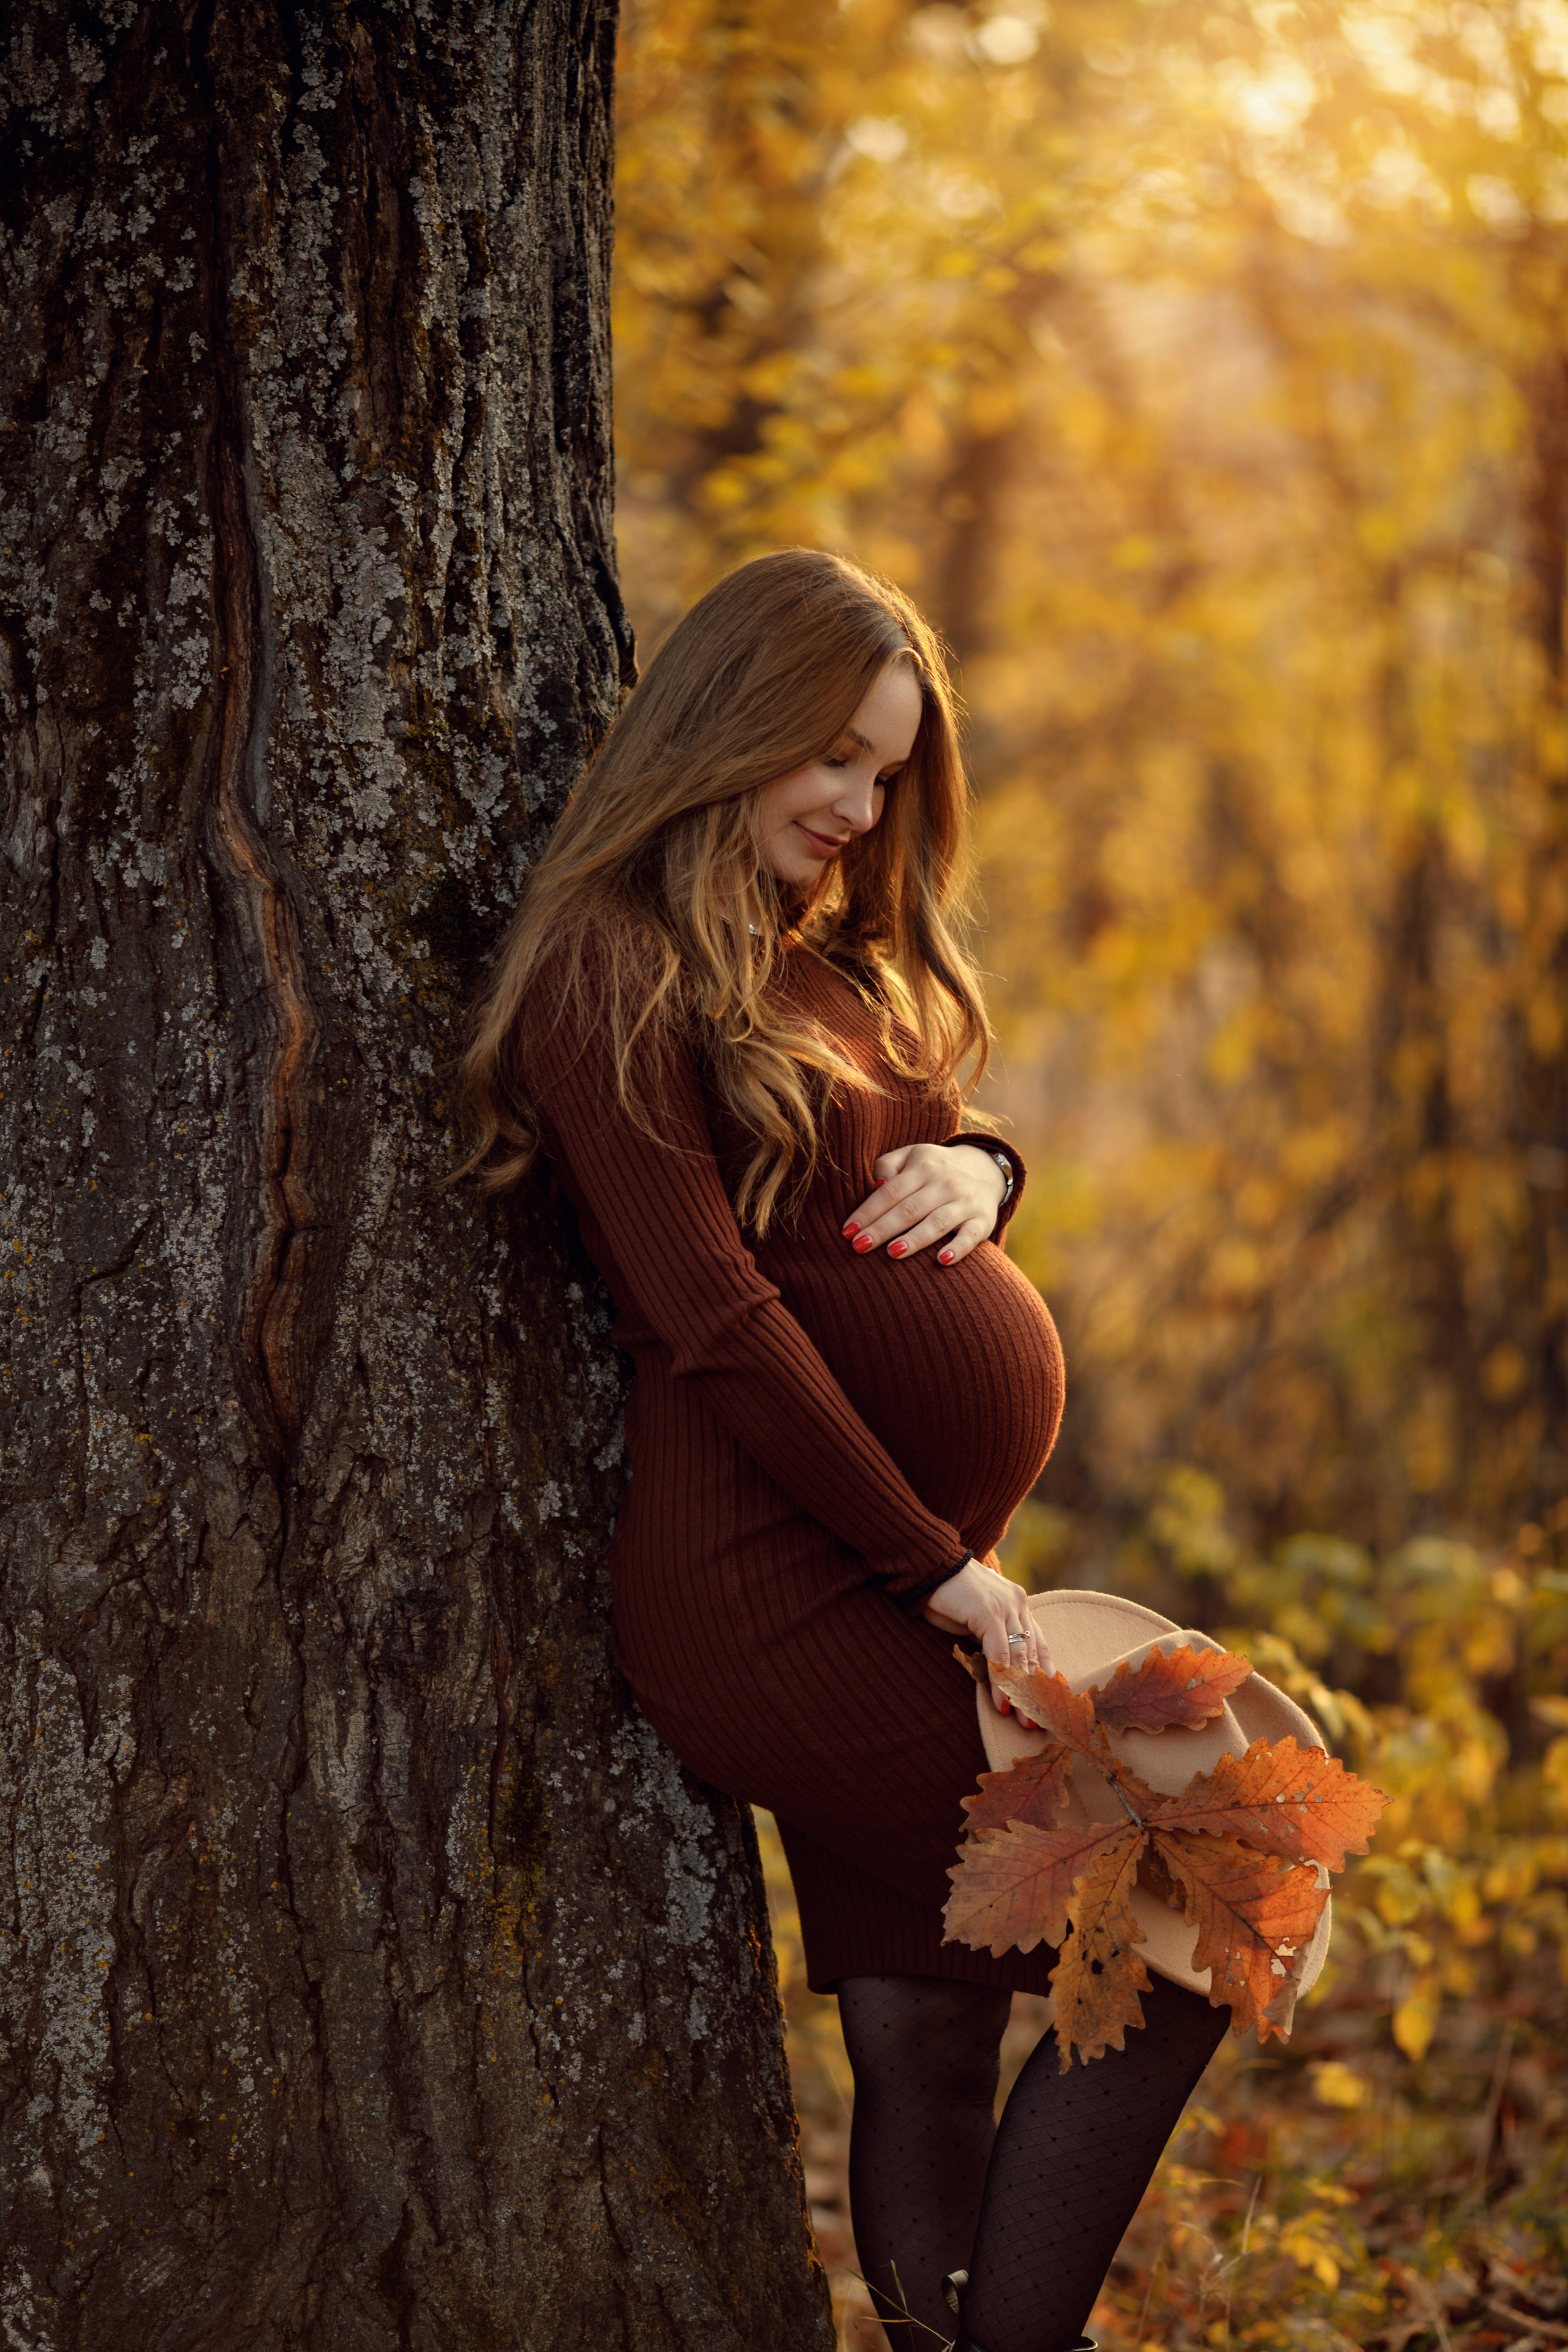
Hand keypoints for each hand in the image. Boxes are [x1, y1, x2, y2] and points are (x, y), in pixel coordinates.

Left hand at [842, 1143, 1005, 1267]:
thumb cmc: (935, 1168)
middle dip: (882, 1229)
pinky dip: (958, 1248)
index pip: (889, 1192)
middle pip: (909, 1209)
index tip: (847, 1232)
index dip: (867, 1212)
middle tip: (858, 1248)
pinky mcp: (983, 1221)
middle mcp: (944, 1183)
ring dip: (915, 1239)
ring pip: (937, 1222)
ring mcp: (965, 1202)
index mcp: (923, 1167)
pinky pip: (971, 1236)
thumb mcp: (912, 1155)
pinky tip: (942, 1260)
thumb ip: (888, 1164)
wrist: (986, 1170)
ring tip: (892, 1253)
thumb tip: (876, 1184)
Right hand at [917, 1556, 1052, 1713]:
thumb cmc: (943, 1595)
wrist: (926, 1565)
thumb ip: (989, 1639)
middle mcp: (1018, 1603)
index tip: (1045, 1702)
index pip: (1038, 1644)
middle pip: (1033, 1654)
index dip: (1043, 1675)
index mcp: (1017, 1604)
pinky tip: (999, 1702)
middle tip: (1036, 1721)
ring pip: (1019, 1657)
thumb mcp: (973, 1620)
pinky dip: (1000, 1681)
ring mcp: (1005, 1606)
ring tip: (1021, 1719)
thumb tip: (999, 1670)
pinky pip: (998, 1654)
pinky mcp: (988, 1612)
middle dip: (1035, 1691)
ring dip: (1020, 1692)